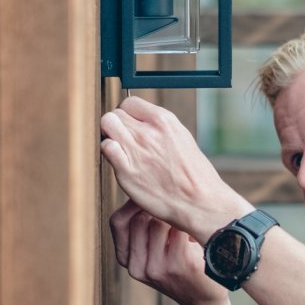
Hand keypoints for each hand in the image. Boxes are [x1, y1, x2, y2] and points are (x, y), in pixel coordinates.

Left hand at [99, 96, 249, 239]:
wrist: (198, 201)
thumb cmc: (194, 175)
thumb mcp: (182, 139)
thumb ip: (160, 129)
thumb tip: (143, 125)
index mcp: (164, 121)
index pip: (130, 102)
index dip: (127, 115)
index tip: (130, 126)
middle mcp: (148, 131)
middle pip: (116, 113)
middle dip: (117, 125)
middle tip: (124, 140)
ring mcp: (136, 149)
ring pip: (107, 125)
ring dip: (110, 135)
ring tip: (120, 149)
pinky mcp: (126, 169)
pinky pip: (106, 147)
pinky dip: (108, 152)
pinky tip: (119, 161)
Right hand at [108, 200, 226, 304]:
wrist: (204, 299)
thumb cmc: (180, 266)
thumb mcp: (154, 252)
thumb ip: (143, 228)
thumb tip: (142, 187)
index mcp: (128, 261)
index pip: (117, 222)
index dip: (130, 204)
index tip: (146, 193)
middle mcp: (138, 267)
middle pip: (139, 219)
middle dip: (156, 208)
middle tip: (174, 204)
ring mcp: (158, 267)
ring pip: (158, 222)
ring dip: (175, 218)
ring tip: (186, 224)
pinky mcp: (180, 265)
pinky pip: (179, 230)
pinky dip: (188, 226)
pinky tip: (195, 233)